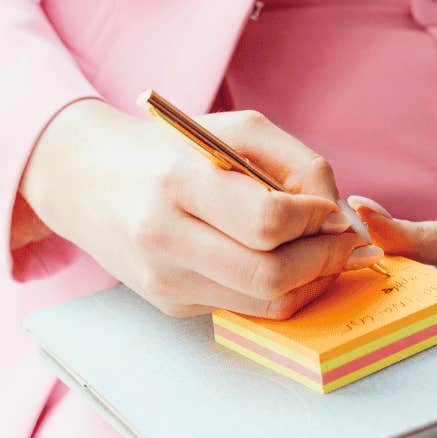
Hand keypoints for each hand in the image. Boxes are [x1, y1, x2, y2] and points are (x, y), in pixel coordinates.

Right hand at [18, 98, 383, 318]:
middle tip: (346, 243)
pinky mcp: (171, 303)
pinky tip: (288, 262)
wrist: (90, 178)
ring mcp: (165, 279)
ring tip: (325, 254)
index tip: (331, 211)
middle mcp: (165, 238)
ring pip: (265, 304)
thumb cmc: (175, 147)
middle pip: (271, 276)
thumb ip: (300, 167)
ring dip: (312, 282)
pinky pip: (246, 308)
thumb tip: (340, 219)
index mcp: (179, 183)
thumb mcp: (239, 130)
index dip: (315, 220)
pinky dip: (281, 290)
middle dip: (325, 261)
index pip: (267, 222)